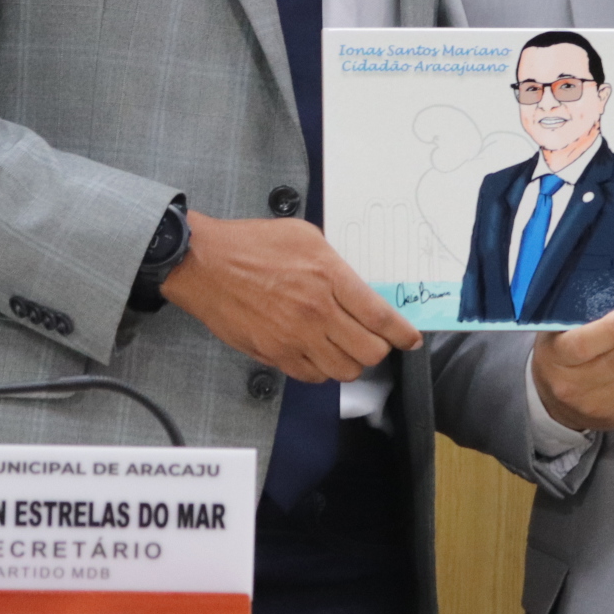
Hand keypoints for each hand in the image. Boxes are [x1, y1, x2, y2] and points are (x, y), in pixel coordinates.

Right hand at [160, 211, 420, 382]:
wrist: (203, 263)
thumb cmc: (251, 244)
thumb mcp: (304, 236)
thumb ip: (335, 265)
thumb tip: (357, 289)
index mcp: (328, 276)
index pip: (379, 317)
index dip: (402, 333)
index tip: (411, 339)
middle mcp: (316, 312)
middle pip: (369, 351)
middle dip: (377, 348)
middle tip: (371, 339)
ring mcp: (294, 337)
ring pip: (343, 370)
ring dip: (349, 361)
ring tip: (343, 346)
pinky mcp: (274, 354)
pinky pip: (312, 376)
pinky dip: (321, 369)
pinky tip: (316, 352)